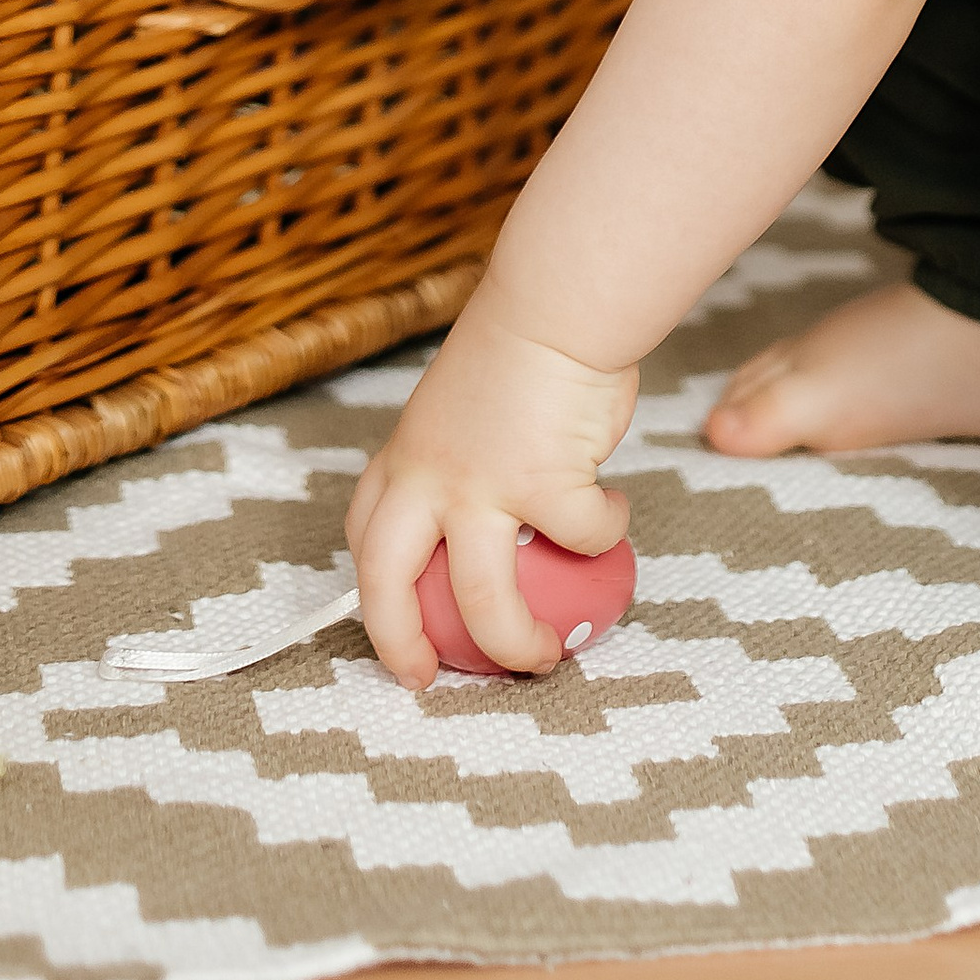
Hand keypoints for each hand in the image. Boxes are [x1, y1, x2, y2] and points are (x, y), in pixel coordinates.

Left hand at [345, 293, 634, 685]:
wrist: (559, 302)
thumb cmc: (523, 344)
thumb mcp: (460, 409)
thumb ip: (462, 463)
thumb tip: (497, 516)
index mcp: (404, 457)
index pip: (365, 537)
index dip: (374, 597)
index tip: (397, 634)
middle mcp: (427, 478)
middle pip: (387, 585)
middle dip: (400, 644)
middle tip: (431, 678)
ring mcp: (480, 487)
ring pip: (482, 598)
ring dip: (515, 641)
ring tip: (548, 654)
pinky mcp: (543, 487)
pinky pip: (579, 539)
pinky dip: (603, 535)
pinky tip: (614, 514)